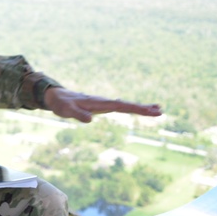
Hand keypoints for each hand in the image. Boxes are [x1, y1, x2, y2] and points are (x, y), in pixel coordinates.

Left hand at [43, 87, 161, 123]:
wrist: (55, 96)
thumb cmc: (61, 104)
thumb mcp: (67, 110)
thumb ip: (78, 114)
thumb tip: (90, 120)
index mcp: (99, 102)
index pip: (121, 106)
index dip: (136, 108)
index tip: (150, 111)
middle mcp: (103, 101)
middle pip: (127, 105)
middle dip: (143, 108)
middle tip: (160, 111)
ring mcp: (103, 103)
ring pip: (125, 105)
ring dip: (140, 108)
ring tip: (157, 110)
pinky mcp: (101, 106)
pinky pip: (119, 107)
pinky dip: (131, 108)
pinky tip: (137, 109)